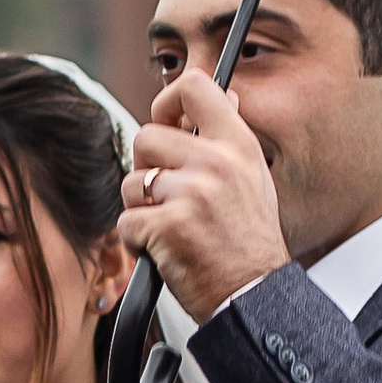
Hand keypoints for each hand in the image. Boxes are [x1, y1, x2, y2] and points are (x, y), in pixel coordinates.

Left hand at [120, 67, 290, 319]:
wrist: (253, 296)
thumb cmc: (250, 244)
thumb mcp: (254, 178)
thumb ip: (231, 138)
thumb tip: (226, 96)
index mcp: (237, 145)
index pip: (194, 87)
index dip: (166, 102)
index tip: (165, 123)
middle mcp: (216, 163)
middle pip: (146, 137)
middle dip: (146, 170)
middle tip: (165, 197)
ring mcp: (192, 194)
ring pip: (132, 184)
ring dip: (140, 210)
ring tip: (169, 229)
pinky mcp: (169, 227)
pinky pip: (127, 223)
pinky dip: (137, 242)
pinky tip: (164, 252)